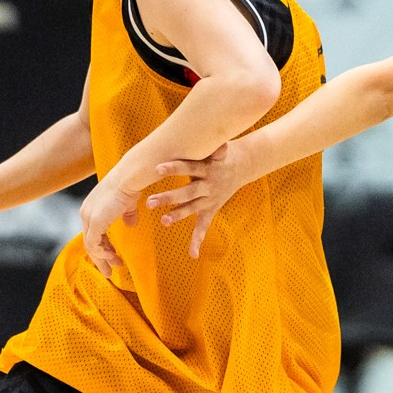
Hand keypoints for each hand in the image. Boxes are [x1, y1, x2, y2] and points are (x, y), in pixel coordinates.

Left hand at [76, 177, 136, 277]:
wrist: (128, 178)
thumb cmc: (129, 187)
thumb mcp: (126, 205)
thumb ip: (127, 215)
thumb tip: (131, 224)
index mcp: (91, 208)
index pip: (92, 232)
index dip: (102, 246)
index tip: (112, 256)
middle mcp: (86, 213)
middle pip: (89, 241)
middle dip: (100, 258)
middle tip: (108, 271)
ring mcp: (88, 217)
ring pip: (91, 245)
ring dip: (102, 259)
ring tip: (113, 268)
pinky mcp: (94, 222)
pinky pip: (94, 244)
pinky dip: (102, 253)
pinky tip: (112, 258)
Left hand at [140, 140, 248, 257]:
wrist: (243, 163)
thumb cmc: (221, 151)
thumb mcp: (218, 146)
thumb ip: (213, 146)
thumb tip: (212, 137)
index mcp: (207, 168)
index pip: (188, 167)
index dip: (174, 167)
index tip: (157, 168)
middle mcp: (209, 185)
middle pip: (188, 192)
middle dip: (168, 197)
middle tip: (149, 202)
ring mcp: (211, 198)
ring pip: (192, 208)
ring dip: (178, 215)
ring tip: (163, 222)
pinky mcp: (212, 208)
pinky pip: (204, 225)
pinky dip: (198, 240)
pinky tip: (193, 254)